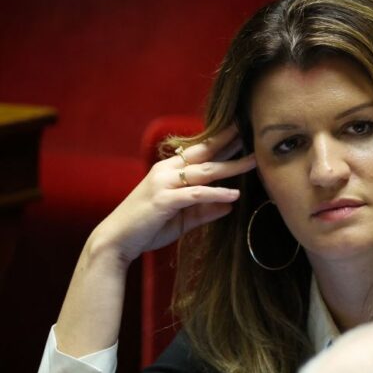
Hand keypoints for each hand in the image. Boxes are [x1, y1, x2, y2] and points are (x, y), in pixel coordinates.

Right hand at [93, 125, 255, 263]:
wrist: (117, 241)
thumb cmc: (148, 227)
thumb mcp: (183, 218)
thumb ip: (205, 210)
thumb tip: (230, 206)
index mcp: (169, 170)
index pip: (199, 151)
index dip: (221, 142)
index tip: (242, 133)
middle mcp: (166, 171)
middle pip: (204, 153)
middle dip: (229, 142)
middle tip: (251, 131)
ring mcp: (164, 183)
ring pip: (204, 171)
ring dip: (231, 166)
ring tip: (254, 161)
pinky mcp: (164, 200)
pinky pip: (196, 194)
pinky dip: (216, 193)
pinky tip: (234, 195)